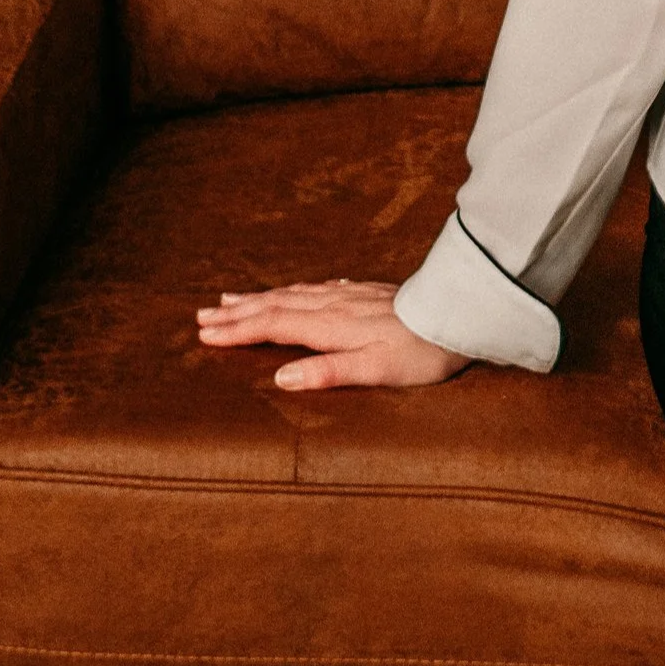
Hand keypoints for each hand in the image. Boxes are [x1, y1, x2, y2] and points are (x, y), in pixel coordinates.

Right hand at [194, 280, 472, 390]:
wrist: (462, 316)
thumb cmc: (422, 352)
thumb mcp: (375, 370)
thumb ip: (328, 372)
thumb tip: (281, 378)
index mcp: (330, 326)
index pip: (272, 325)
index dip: (237, 331)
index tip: (204, 335)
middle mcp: (335, 305)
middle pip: (276, 306)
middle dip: (238, 312)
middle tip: (202, 315)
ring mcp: (352, 296)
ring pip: (295, 293)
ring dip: (261, 297)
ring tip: (233, 298)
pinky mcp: (369, 293)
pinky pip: (320, 287)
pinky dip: (296, 290)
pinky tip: (299, 288)